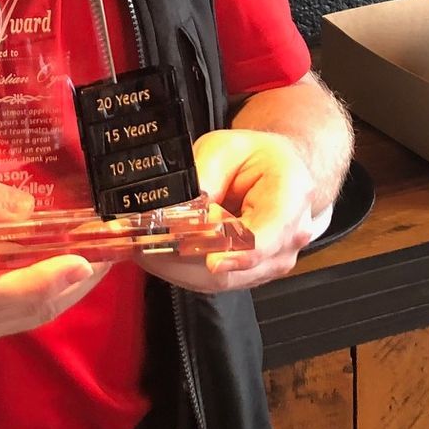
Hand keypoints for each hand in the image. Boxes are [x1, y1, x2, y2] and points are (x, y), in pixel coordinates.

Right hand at [0, 174, 109, 352]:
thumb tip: (24, 207)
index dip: (44, 279)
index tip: (83, 259)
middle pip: (26, 310)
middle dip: (74, 281)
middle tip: (113, 247)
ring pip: (30, 317)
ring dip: (70, 288)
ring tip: (104, 253)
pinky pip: (21, 317)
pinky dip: (51, 292)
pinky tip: (72, 267)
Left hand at [138, 129, 334, 292]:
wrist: (279, 174)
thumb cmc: (255, 158)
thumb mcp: (226, 147)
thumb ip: (206, 174)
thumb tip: (183, 204)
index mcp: (289, 198)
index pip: (266, 238)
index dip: (236, 253)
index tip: (210, 260)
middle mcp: (287, 239)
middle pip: (234, 268)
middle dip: (183, 259)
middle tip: (141, 244)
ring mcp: (270, 263)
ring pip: (218, 280)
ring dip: (175, 266)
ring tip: (139, 246)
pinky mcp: (249, 275)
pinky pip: (211, 281)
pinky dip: (180, 269)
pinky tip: (154, 253)